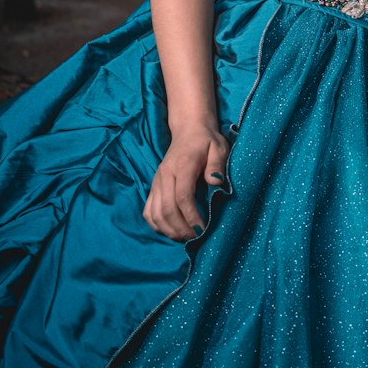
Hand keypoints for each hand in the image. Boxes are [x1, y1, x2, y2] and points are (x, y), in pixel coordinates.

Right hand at [143, 126, 230, 241]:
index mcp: (182, 166)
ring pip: (155, 213)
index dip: (191, 216)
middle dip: (181, 228)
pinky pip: (148, 210)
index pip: (182, 197)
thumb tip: (216, 182)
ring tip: (184, 237)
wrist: (188, 130)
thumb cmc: (207, 141)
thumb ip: (217, 163)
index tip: (202, 229)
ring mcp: (157, 181)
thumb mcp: (218, 147)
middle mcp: (165, 175)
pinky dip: (156, 224)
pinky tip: (169, 230)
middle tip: (196, 238)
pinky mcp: (154, 186)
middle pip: (167, 209)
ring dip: (168, 229)